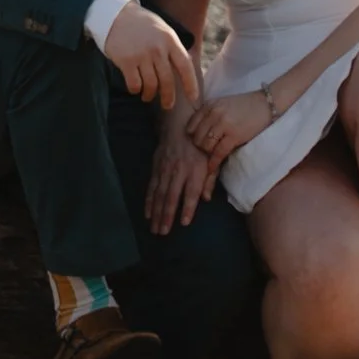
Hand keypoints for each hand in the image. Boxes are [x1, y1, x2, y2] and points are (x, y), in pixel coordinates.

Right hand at [104, 0, 196, 107]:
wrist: (116, 15)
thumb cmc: (143, 25)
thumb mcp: (163, 30)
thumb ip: (173, 48)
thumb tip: (187, 67)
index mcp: (170, 40)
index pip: (185, 65)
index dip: (191, 84)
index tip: (193, 97)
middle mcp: (157, 48)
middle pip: (167, 81)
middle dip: (168, 97)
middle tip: (167, 105)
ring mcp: (141, 55)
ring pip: (151, 85)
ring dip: (150, 95)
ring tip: (147, 96)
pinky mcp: (126, 61)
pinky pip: (134, 84)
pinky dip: (135, 90)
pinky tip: (135, 88)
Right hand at [145, 115, 218, 233]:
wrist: (179, 125)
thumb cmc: (199, 146)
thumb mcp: (211, 159)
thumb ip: (211, 178)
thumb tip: (207, 198)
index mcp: (195, 169)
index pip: (191, 191)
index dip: (187, 207)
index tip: (183, 222)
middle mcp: (178, 171)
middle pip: (172, 196)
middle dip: (167, 215)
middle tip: (163, 233)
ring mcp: (165, 170)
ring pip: (160, 194)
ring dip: (156, 213)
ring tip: (155, 229)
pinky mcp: (156, 168)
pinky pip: (151, 187)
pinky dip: (148, 201)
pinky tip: (147, 214)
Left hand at [185, 86, 275, 162]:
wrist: (266, 104)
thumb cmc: (245, 105)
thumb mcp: (223, 104)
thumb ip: (210, 114)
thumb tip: (196, 131)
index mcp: (210, 105)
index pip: (191, 125)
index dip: (192, 136)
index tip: (194, 142)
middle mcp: (214, 113)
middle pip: (196, 137)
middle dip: (199, 146)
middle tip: (204, 151)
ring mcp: (223, 124)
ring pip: (205, 145)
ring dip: (207, 153)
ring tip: (211, 156)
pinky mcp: (234, 136)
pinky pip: (218, 153)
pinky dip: (213, 162)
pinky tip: (211, 167)